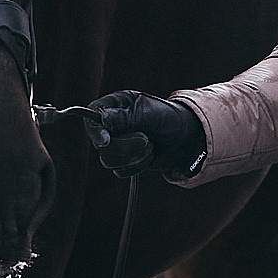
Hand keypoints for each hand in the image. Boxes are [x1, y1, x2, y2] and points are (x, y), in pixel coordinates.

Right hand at [82, 91, 205, 178]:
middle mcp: (112, 125)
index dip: (95, 130)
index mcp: (115, 106)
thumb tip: (102, 120)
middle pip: (101, 144)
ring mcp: (116, 144)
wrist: (186, 138)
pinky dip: (137, 166)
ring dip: (134, 156)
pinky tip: (149, 155)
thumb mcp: (149, 113)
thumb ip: (125, 117)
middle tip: (146, 139)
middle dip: (125, 146)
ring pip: (108, 160)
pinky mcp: (124, 160)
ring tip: (150, 145)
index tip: (106, 140)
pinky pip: (120, 171)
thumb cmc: (169, 118)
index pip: (91, 117)